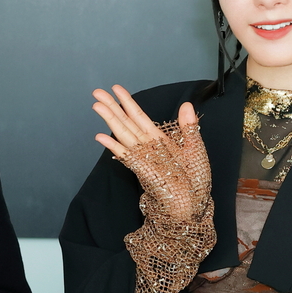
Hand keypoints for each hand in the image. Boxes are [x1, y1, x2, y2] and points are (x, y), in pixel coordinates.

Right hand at [92, 85, 209, 221]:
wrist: (192, 203)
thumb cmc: (193, 180)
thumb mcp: (195, 148)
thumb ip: (189, 127)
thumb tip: (186, 104)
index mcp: (158, 139)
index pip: (139, 116)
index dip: (127, 102)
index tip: (115, 88)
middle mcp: (146, 146)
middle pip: (126, 122)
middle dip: (111, 107)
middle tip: (96, 93)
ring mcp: (142, 157)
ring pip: (123, 135)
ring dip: (110, 121)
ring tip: (97, 106)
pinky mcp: (142, 170)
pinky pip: (126, 155)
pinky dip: (114, 146)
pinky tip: (101, 137)